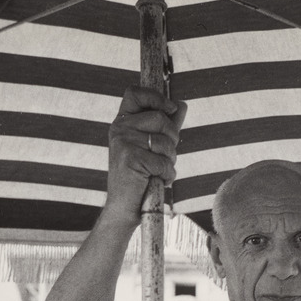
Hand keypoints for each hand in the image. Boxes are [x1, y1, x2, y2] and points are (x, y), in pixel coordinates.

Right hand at [104, 86, 186, 225]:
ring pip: (164, 142)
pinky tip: (158, 182)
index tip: (171, 109)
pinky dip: (167, 175)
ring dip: (170, 160)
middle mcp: (119, 129)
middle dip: (172, 139)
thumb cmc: (139, 177)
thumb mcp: (153, 147)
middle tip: (165, 157)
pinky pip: (163, 161)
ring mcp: (123, 142)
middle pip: (160, 118)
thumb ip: (166, 126)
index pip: (135, 93)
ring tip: (159, 171)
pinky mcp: (131, 159)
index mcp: (122, 122)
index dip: (156, 97)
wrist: (123, 207)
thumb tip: (181, 105)